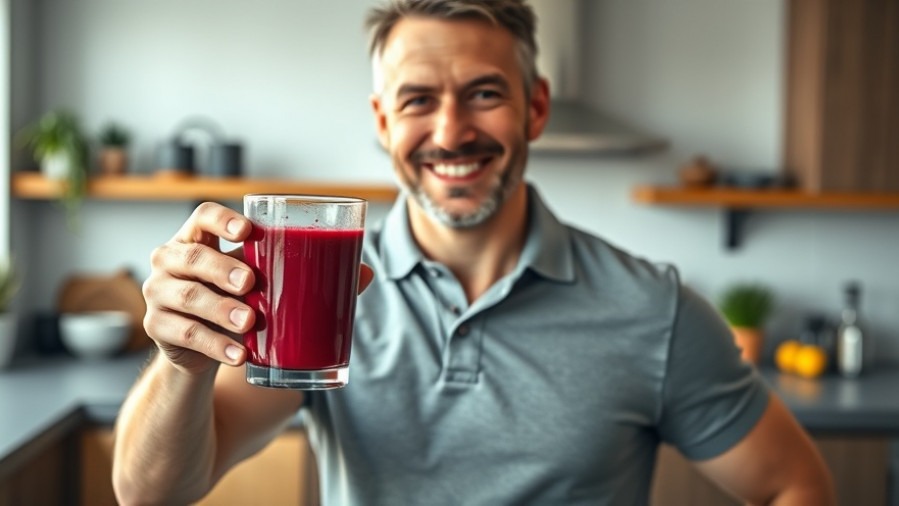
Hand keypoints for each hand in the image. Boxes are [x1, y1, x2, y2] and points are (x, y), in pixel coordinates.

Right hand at [142, 202, 374, 373]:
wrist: (204, 349)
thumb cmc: (239, 301)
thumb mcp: (265, 284)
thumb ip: (306, 275)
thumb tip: (365, 272)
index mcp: (198, 238)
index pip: (202, 215)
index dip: (222, 220)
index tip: (249, 232)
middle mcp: (171, 260)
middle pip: (191, 255)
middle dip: (221, 268)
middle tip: (252, 284)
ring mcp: (159, 294)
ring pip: (187, 297)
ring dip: (221, 310)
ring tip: (250, 324)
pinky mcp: (159, 328)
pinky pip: (186, 334)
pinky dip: (216, 345)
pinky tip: (241, 354)